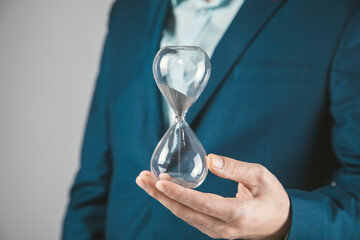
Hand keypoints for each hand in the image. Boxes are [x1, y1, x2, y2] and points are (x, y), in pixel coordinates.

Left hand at [136, 154, 290, 239]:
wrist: (282, 224)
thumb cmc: (273, 198)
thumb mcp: (261, 177)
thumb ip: (235, 168)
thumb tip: (211, 159)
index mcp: (238, 214)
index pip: (203, 204)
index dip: (180, 193)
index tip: (160, 181)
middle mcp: (224, 227)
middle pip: (185, 212)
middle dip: (161, 195)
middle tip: (142, 178)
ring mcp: (217, 231)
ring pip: (184, 216)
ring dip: (163, 198)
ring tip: (146, 181)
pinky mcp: (213, 228)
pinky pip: (189, 216)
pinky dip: (174, 202)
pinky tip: (163, 189)